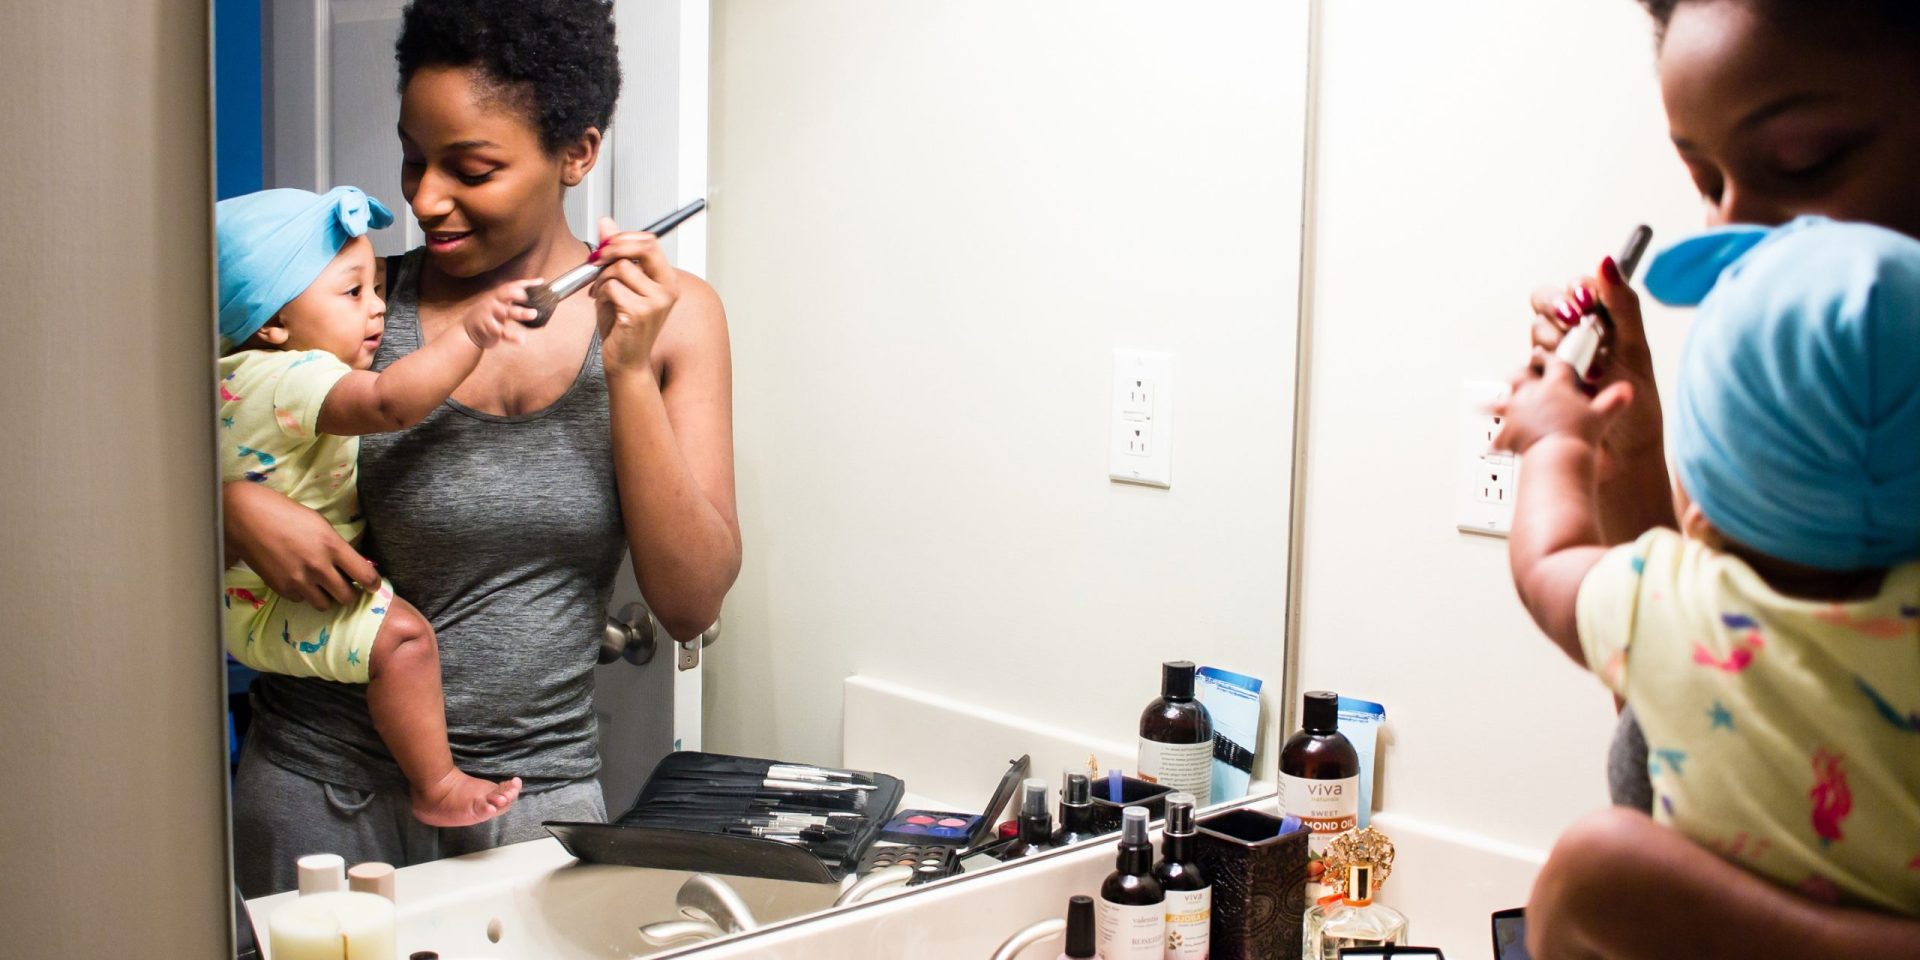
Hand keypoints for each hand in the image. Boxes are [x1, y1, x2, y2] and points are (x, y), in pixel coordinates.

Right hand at [222, 481, 378, 610]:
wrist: (248, 519)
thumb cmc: (287, 515)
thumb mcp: (321, 525)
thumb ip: (337, 548)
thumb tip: (351, 567)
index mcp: (332, 546)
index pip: (365, 575)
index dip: (373, 584)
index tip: (372, 586)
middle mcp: (318, 567)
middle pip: (347, 597)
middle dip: (348, 593)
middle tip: (343, 585)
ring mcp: (299, 580)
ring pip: (324, 605)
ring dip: (325, 596)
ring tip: (319, 584)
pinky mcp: (281, 589)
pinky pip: (301, 600)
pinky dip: (303, 593)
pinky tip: (297, 578)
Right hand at [464, 278, 542, 347]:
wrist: (467, 331)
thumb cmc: (489, 315)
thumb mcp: (499, 304)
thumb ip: (514, 299)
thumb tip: (537, 286)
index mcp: (498, 296)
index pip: (511, 286)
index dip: (525, 284)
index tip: (540, 283)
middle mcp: (494, 303)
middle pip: (505, 295)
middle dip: (517, 294)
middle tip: (530, 296)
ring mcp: (490, 315)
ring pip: (505, 312)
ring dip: (520, 312)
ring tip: (533, 314)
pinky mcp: (490, 330)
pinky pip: (502, 332)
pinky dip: (512, 336)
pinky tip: (521, 340)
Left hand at [588, 216, 679, 376]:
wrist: (625, 360)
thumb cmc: (622, 325)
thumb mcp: (619, 283)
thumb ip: (615, 253)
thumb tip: (606, 223)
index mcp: (667, 280)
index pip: (650, 241)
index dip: (624, 237)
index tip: (606, 244)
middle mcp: (667, 289)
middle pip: (643, 247)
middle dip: (614, 247)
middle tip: (597, 257)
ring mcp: (656, 302)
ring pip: (621, 268)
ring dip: (602, 278)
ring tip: (600, 293)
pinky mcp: (640, 313)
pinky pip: (612, 287)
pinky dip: (600, 294)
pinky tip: (604, 305)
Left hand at [1493, 352, 1632, 455]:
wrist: (1557, 456)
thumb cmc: (1578, 435)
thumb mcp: (1602, 417)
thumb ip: (1613, 402)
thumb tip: (1627, 390)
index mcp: (1556, 386)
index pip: (1554, 363)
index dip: (1550, 357)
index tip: (1545, 354)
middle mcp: (1532, 395)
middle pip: (1519, 375)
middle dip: (1520, 374)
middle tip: (1521, 376)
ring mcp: (1516, 413)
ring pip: (1500, 401)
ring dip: (1495, 403)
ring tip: (1485, 404)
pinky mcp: (1507, 433)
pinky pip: (1497, 437)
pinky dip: (1496, 441)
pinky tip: (1493, 444)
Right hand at [1528, 256, 1663, 477]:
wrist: (1621, 460)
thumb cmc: (1637, 410)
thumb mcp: (1635, 353)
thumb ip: (1623, 305)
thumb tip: (1608, 260)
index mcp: (1605, 321)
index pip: (1578, 285)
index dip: (1576, 292)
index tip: (1585, 308)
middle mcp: (1577, 336)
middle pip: (1545, 301)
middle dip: (1555, 313)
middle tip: (1572, 331)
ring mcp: (1555, 360)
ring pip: (1534, 333)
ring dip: (1552, 350)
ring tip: (1579, 375)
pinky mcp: (1537, 385)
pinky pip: (1522, 366)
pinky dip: (1534, 376)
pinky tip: (1558, 389)